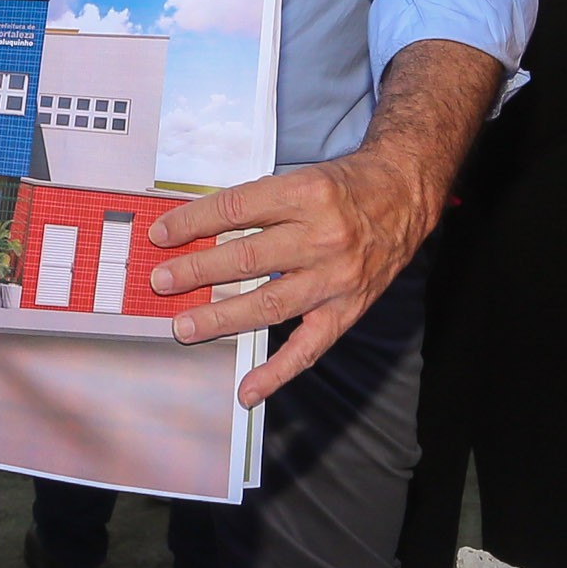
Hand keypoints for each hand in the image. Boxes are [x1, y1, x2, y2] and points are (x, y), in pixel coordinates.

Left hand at [151, 144, 435, 407]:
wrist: (405, 194)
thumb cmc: (346, 185)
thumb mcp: (302, 177)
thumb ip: (256, 203)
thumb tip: (199, 230)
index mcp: (305, 193)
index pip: (235, 208)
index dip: (193, 223)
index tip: (162, 235)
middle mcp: (322, 236)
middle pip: (246, 257)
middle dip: (196, 272)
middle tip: (160, 282)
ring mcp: (336, 277)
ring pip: (269, 303)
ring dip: (222, 318)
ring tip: (185, 326)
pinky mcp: (349, 308)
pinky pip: (310, 347)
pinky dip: (278, 372)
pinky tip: (249, 390)